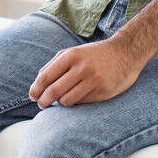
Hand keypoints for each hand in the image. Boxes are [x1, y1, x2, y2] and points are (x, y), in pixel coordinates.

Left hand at [28, 38, 144, 108]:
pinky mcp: (103, 92)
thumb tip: (37, 83)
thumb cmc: (93, 54)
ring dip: (60, 103)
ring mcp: (93, 80)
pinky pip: (81, 103)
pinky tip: (77, 97)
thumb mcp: (73, 52)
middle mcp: (82, 68)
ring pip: (66, 101)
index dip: (36, 89)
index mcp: (71, 55)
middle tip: (41, 104)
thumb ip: (53, 65)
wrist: (125, 53)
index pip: (46, 77)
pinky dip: (75, 102)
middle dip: (43, 101)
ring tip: (60, 100)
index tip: (33, 96)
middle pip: (54, 91)